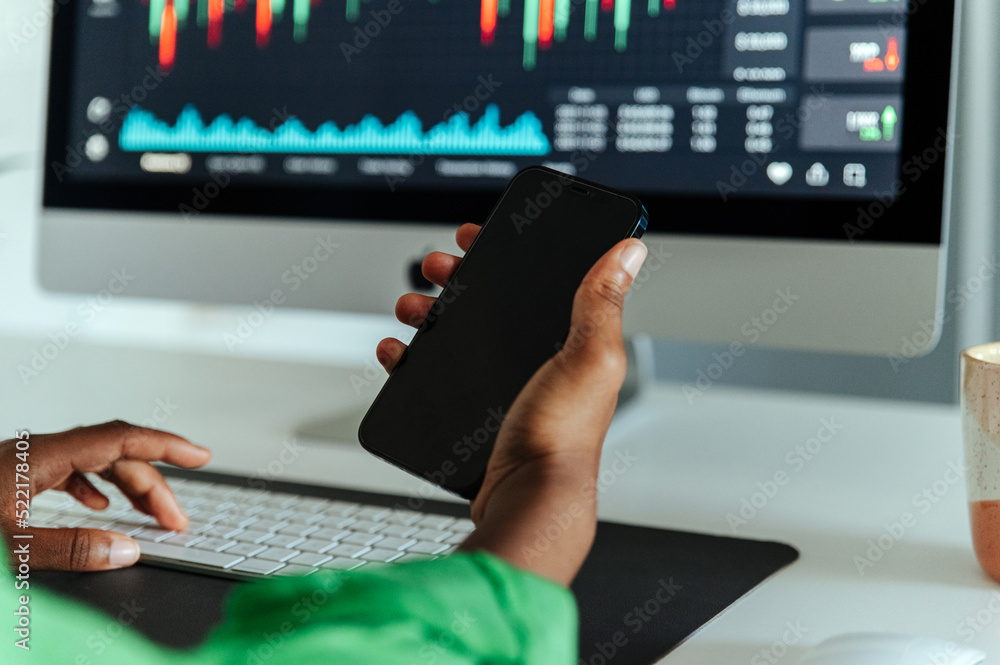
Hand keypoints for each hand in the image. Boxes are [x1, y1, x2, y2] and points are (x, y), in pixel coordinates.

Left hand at [0, 421, 210, 570]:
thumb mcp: (10, 547)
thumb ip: (69, 549)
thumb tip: (125, 550)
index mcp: (37, 457)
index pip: (119, 439)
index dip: (166, 445)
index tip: (200, 456)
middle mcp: (35, 453)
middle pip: (113, 456)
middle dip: (152, 486)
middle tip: (176, 520)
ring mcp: (25, 464)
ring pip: (95, 463)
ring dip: (129, 488)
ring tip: (151, 516)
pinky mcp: (16, 479)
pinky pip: (71, 472)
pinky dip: (98, 488)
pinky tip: (102, 506)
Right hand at [378, 223, 646, 583]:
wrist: (526, 500)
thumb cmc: (562, 437)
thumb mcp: (589, 358)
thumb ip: (603, 302)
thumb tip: (628, 251)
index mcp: (569, 342)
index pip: (538, 280)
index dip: (507, 253)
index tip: (479, 236)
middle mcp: (538, 361)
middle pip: (491, 303)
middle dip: (458, 277)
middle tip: (438, 268)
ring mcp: (504, 387)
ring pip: (458, 335)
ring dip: (429, 312)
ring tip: (413, 307)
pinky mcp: (474, 413)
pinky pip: (435, 376)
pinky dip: (412, 359)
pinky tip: (399, 352)